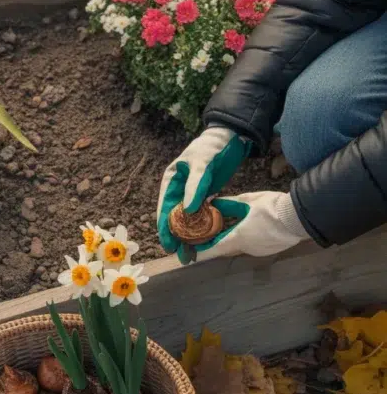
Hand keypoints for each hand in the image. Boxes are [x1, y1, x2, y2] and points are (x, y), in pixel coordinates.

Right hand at [157, 126, 251, 262]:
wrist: (230, 138)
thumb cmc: (212, 147)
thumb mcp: (203, 163)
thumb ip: (195, 186)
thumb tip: (187, 211)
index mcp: (170, 181)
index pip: (164, 208)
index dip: (165, 228)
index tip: (168, 244)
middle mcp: (178, 190)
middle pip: (174, 218)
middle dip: (176, 237)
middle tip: (179, 255)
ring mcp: (191, 195)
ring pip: (187, 220)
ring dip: (188, 237)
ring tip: (191, 255)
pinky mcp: (204, 197)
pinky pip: (201, 216)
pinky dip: (201, 228)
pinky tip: (204, 241)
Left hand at [193, 191, 307, 261]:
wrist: (300, 217)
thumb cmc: (273, 207)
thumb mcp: (249, 200)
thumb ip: (230, 204)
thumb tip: (215, 202)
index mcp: (238, 238)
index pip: (214, 248)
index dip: (201, 251)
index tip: (189, 253)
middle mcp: (246, 249)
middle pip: (226, 248)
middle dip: (215, 243)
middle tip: (205, 237)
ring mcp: (258, 252)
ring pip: (239, 247)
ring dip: (231, 241)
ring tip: (223, 232)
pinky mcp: (268, 251)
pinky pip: (252, 246)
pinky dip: (245, 241)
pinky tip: (247, 232)